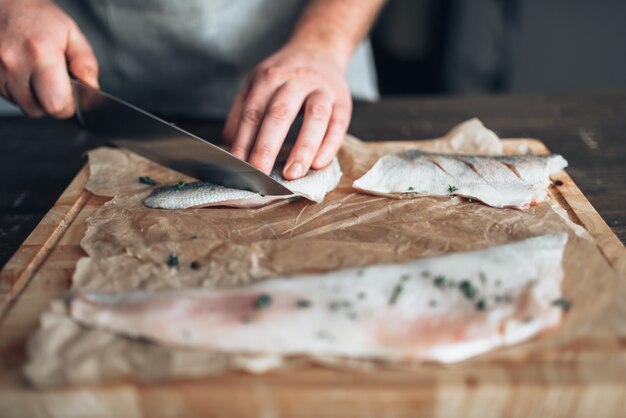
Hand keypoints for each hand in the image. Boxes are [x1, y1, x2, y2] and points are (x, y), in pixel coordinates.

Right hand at [0, 0, 98, 117]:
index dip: (69, 106)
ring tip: (39, 75)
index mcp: (41, 54)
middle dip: (52, 104)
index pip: (57, 105)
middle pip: (38, 111)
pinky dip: (19, 91)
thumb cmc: (38, 16)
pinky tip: (24, 73)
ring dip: (35, 98)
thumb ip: (85, 62)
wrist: (3, 2)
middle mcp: (14, 64)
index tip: (72, 97)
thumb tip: (91, 86)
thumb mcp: (71, 33)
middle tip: (57, 86)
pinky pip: (8, 97)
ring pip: (22, 105)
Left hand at [223, 43, 351, 179]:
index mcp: (269, 77)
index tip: (238, 166)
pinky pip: (338, 124)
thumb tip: (231, 146)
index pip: (253, 113)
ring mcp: (322, 89)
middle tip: (259, 174)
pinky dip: (329, 145)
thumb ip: (242, 111)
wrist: (320, 48)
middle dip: (267, 147)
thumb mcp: (258, 82)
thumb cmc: (285, 74)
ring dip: (302, 148)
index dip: (244, 141)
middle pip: (280, 114)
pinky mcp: (343, 101)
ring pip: (315, 117)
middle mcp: (296, 79)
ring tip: (292, 174)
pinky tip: (318, 164)